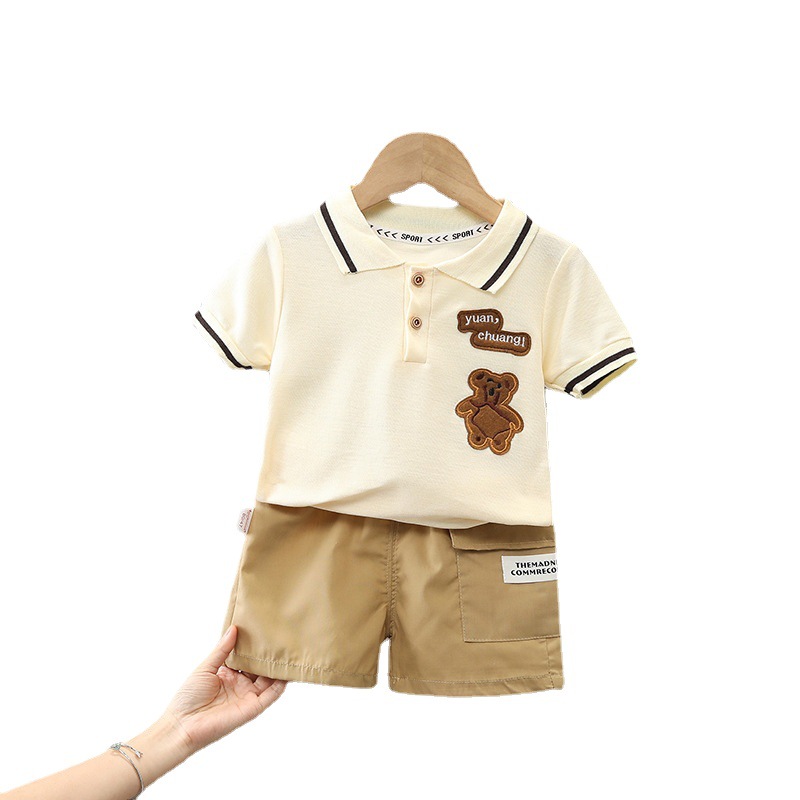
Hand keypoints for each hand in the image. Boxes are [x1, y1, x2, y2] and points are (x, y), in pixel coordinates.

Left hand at [161, 624, 286, 754]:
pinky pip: (271, 695)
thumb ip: (222, 650)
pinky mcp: (252, 708)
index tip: (263, 630)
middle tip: (280, 637)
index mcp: (228, 675)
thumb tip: (234, 628)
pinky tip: (287, 671)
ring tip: (288, 650)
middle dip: (268, 654)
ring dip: (277, 667)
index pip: (246, 658)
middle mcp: (240, 685)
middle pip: (259, 667)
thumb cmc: (188, 697)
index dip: (254, 646)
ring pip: (269, 679)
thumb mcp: (205, 667)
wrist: (182, 725)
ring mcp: (247, 696)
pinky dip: (281, 683)